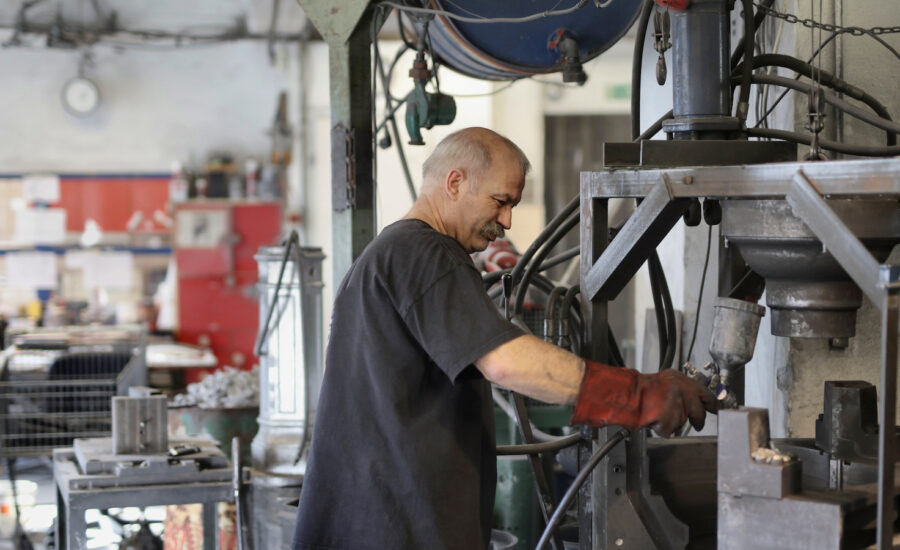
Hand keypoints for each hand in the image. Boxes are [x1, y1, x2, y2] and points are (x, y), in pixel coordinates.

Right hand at [570, 360, 717, 437]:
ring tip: (658, 415)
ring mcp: (677, 405)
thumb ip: (678, 390)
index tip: (718, 409)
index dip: (713, 403)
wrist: (624, 395)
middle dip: (698, 419)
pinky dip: (662, 429)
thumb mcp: (662, 382)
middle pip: (699, 411)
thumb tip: (694, 400)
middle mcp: (682, 390)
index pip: (706, 393)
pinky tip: (653, 421)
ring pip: (683, 422)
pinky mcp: (670, 418)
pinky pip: (670, 430)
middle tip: (697, 424)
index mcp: (680, 379)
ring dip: (673, 423)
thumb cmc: (637, 389)